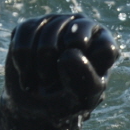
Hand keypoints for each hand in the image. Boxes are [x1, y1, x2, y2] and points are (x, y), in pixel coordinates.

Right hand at [3, 13, 117, 120]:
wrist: (33, 106)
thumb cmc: (65, 102)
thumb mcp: (81, 99)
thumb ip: (83, 79)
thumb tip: (70, 53)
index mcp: (104, 46)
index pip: (106, 48)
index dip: (89, 69)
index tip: (79, 83)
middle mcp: (84, 27)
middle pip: (76, 35)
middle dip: (62, 65)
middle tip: (55, 82)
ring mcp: (57, 22)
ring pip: (47, 33)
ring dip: (39, 66)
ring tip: (42, 80)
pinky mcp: (32, 25)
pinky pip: (25, 33)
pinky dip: (22, 60)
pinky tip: (26, 73)